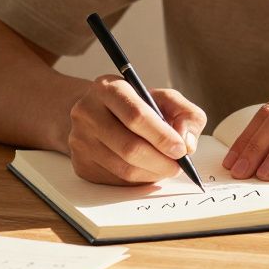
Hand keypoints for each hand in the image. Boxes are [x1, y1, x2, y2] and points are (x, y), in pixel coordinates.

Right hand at [67, 75, 205, 184]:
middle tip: (178, 165)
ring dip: (153, 173)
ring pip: (124, 168)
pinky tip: (147, 170)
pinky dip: (139, 180)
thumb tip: (188, 143)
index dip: (162, 136)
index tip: (181, 150)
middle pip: (129, 147)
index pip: (136, 116)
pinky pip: (116, 180)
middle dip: (161, 161)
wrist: (98, 114)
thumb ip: (186, 115)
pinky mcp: (81, 164)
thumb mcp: (165, 99)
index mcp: (108, 88)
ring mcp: (80, 140)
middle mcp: (87, 112)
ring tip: (167, 167)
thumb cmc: (137, 106)